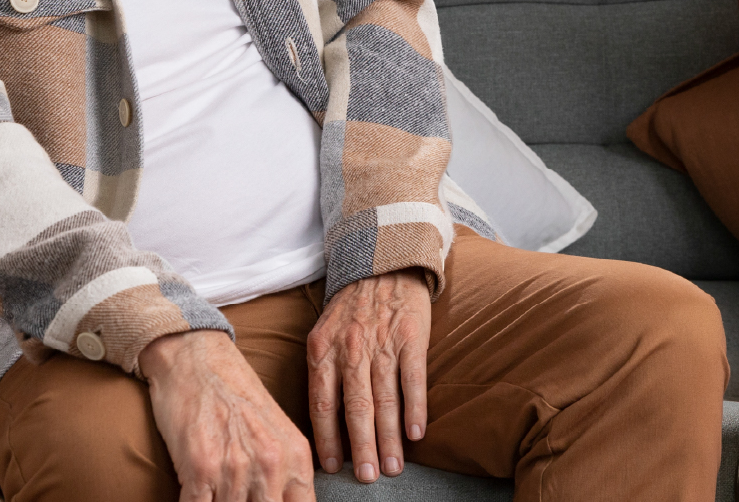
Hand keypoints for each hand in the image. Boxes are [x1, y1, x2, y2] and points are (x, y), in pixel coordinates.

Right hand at [141, 329, 313, 501]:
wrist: (197, 359)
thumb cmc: (235, 397)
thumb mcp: (275, 432)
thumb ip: (285, 475)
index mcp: (295, 455)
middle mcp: (271, 463)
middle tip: (238, 494)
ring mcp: (236, 467)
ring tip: (217, 489)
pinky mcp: (201, 468)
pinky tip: (196, 493)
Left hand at [307, 269, 430, 483]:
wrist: (384, 262)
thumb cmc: (352, 307)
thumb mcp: (324, 332)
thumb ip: (324, 371)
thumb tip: (325, 423)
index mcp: (323, 349)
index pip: (322, 404)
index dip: (328, 439)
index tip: (335, 467)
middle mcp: (352, 348)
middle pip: (356, 408)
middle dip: (362, 447)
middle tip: (368, 477)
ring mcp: (383, 342)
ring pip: (385, 399)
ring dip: (390, 437)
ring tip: (394, 466)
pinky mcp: (411, 335)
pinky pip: (413, 378)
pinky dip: (415, 408)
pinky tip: (417, 432)